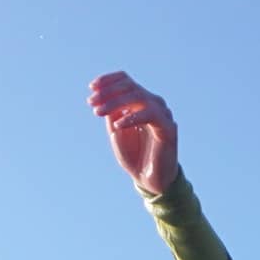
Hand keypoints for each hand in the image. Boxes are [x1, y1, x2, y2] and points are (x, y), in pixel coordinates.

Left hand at [88, 71, 179, 194]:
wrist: (150, 180)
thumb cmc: (134, 156)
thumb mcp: (116, 132)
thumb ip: (112, 115)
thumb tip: (103, 98)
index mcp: (140, 102)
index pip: (126, 81)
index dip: (108, 80)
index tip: (91, 88)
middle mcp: (153, 104)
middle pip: (130, 86)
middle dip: (108, 92)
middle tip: (91, 102)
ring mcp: (162, 114)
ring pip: (139, 97)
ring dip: (116, 102)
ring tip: (98, 112)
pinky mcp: (168, 128)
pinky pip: (150, 115)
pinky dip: (132, 118)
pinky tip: (117, 125)